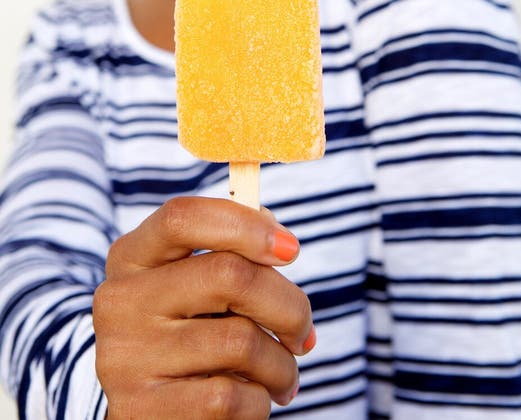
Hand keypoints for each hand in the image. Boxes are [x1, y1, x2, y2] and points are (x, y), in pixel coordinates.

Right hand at [93, 196, 313, 418]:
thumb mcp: (189, 286)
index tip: (290, 249)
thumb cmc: (184, 335)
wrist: (145, 412)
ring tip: (283, 374)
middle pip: (229, 274)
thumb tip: (278, 241)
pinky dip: (259, 401)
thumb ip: (228, 253)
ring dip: (281, 363)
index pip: (182, 218)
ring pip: (240, 341)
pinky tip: (252, 401)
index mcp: (131, 257)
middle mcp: (120, 302)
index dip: (244, 224)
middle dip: (288, 305)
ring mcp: (126, 358)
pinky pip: (231, 397)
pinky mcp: (143, 411)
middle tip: (302, 332)